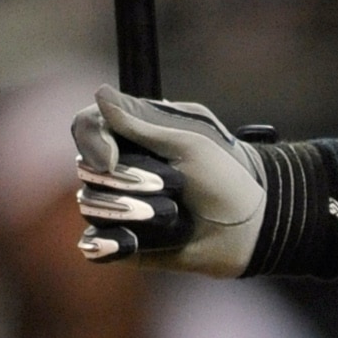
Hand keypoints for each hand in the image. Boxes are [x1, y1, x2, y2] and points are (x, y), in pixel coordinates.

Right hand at [74, 88, 266, 275]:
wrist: (250, 229)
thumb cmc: (226, 178)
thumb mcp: (188, 143)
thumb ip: (140, 123)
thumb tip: (99, 93)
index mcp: (134, 136)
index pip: (87, 126)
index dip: (92, 140)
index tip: (111, 158)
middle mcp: (119, 169)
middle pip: (87, 169)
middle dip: (127, 181)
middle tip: (173, 187)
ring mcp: (119, 206)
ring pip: (91, 205)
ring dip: (134, 212)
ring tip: (174, 216)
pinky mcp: (123, 242)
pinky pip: (95, 244)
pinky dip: (112, 243)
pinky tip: (134, 244)